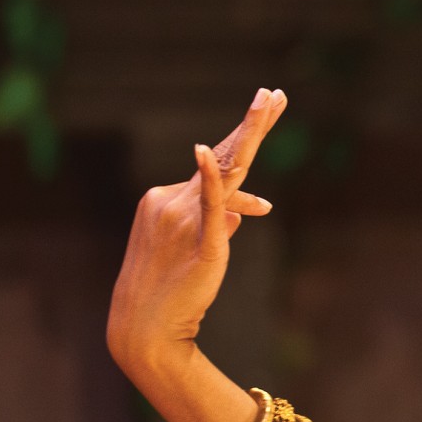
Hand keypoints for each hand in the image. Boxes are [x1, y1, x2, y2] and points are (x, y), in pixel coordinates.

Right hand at [108, 89, 285, 380]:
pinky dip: (211, 179)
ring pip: (227, 172)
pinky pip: (209, 204)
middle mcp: (171, 200)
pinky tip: (205, 152)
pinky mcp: (200, 240)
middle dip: (252, 123)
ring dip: (249, 133)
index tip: (265, 108)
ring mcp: (183, 217)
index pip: (215, 165)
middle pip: (221, 155)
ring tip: (270, 103)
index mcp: (166, 199)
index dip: (242, 137)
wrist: (145, 328)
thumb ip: (217, 224)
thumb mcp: (196, 249)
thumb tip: (243, 212)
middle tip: (276, 94)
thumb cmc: (170, 292)